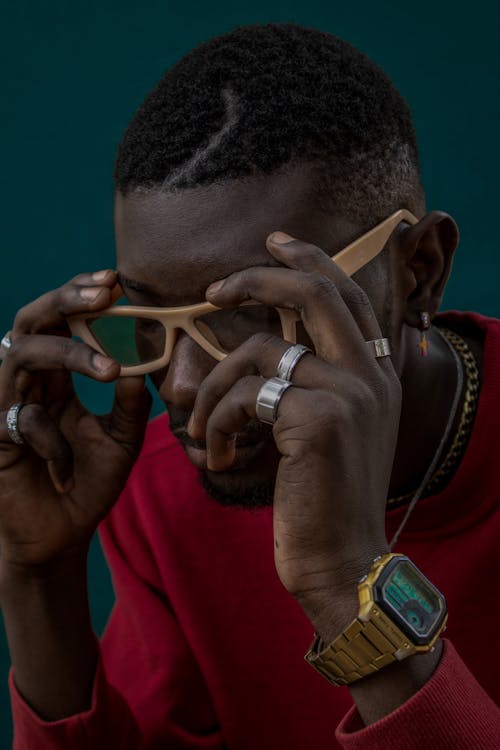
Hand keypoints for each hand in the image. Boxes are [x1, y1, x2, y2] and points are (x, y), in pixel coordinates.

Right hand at [0, 270, 150, 568]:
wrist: (61, 537)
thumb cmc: (88, 485)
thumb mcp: (122, 441)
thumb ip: (131, 406)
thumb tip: (143, 369)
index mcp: (56, 380)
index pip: (59, 323)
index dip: (80, 297)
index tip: (115, 282)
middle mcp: (28, 386)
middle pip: (30, 321)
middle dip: (64, 300)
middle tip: (103, 294)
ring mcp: (6, 409)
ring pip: (20, 355)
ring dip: (67, 354)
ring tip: (110, 370)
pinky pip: (22, 423)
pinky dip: (53, 445)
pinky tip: (66, 474)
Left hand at [189, 234, 400, 639]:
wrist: (343, 562)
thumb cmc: (324, 500)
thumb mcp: (328, 432)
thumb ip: (313, 384)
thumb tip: (266, 349)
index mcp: (379, 374)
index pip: (348, 296)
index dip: (311, 261)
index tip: (276, 242)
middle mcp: (372, 375)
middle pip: (314, 294)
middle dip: (258, 279)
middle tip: (212, 289)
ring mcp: (349, 393)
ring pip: (257, 354)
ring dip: (213, 389)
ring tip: (204, 429)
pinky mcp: (317, 419)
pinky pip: (244, 396)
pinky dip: (217, 422)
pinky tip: (217, 456)